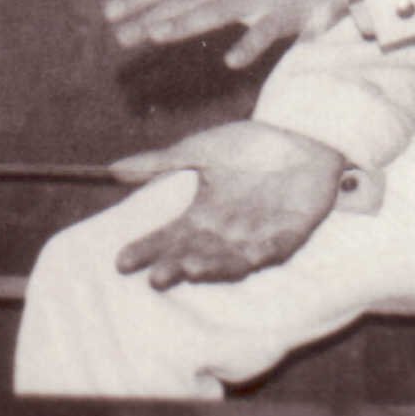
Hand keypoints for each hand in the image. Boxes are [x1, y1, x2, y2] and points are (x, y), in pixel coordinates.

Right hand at [109, 121, 348, 288]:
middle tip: (156, 279)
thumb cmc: (249, 146)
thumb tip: (113, 170)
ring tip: (191, 271)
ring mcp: (257, 238)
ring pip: (231, 260)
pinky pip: (275, 249)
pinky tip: (250, 256)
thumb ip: (161, 162)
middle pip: (196, 255)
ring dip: (213, 268)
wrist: (300, 136)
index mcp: (202, 216)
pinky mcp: (290, 236)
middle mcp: (226, 234)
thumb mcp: (199, 150)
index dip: (147, 249)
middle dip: (177, 267)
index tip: (121, 261)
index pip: (169, 238)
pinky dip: (263, 253)